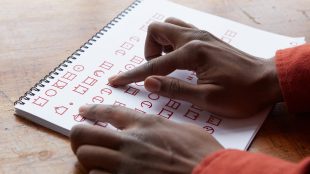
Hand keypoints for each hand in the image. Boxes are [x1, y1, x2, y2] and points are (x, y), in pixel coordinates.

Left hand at [70, 105, 222, 173]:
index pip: (110, 112)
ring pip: (86, 157)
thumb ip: (160, 126)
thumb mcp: (182, 129)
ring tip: (98, 159)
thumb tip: (150, 126)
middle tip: (83, 138)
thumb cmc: (202, 153)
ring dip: (90, 158)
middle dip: (79, 135)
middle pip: (84, 134)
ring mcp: (125, 165)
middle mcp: (130, 141)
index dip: (92, 110)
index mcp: (146, 124)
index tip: (83, 111)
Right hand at [108, 18, 281, 117]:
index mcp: (192, 53)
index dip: (133, 75)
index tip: (116, 80)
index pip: (154, 65)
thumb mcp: (207, 98)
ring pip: (169, 26)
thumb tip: (149, 83)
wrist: (267, 80)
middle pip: (157, 29)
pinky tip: (178, 58)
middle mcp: (194, 38)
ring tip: (166, 64)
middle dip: (148, 50)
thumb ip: (175, 89)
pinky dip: (171, 41)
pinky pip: (180, 30)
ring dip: (160, 43)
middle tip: (157, 70)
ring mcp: (201, 35)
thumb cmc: (241, 93)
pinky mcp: (206, 38)